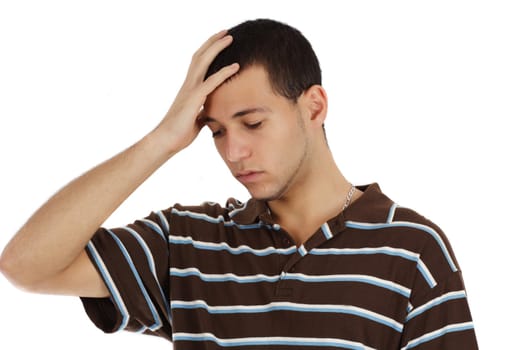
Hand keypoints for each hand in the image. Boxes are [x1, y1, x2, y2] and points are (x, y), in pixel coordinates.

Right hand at [153, 30, 239, 154]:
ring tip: (230, 38)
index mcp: (189, 88)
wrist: (167, 141)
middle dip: (213, 42)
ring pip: (203, 62)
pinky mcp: (193, 99)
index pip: (199, 63)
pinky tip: (236, 66)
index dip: (209, 51)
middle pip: (200, 56)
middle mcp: (188, 85)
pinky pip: (211, 82)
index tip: (220, 42)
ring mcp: (190, 90)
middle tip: (226, 32)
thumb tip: (211, 112)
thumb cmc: (180, 132)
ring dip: (217, 48)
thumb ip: (204, 111)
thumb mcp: (197, 118)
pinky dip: (224, 73)